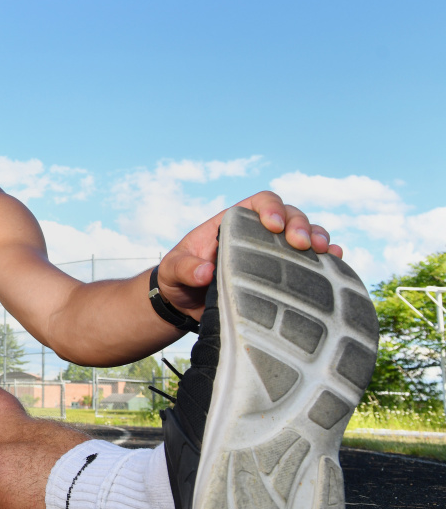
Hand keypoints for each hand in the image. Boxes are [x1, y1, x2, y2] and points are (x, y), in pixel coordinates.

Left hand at [156, 191, 339, 318]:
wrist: (184, 306)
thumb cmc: (176, 280)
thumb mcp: (172, 271)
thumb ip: (185, 268)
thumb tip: (205, 272)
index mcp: (231, 224)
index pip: (259, 202)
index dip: (271, 207)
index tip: (274, 226)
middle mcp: (257, 235)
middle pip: (289, 215)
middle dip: (300, 224)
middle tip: (302, 243)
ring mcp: (273, 255)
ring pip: (305, 235)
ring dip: (319, 238)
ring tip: (326, 251)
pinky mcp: (283, 277)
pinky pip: (311, 264)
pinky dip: (326, 261)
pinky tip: (337, 264)